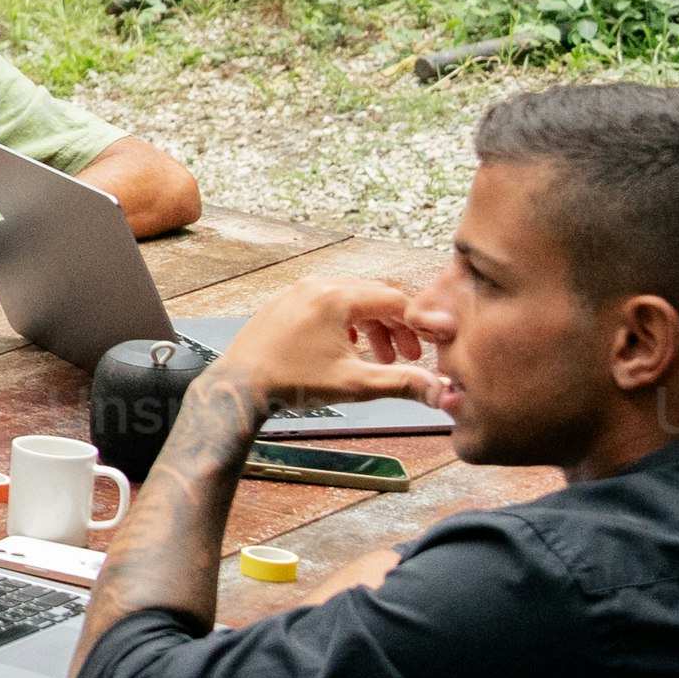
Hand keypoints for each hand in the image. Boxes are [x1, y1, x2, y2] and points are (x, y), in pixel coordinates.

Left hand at [217, 252, 452, 415]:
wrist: (239, 386)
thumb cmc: (292, 383)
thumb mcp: (355, 385)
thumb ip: (401, 383)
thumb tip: (439, 391)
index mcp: (336, 297)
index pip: (393, 299)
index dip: (414, 325)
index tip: (423, 348)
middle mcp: (316, 286)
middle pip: (371, 296)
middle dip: (392, 326)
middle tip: (404, 357)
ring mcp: (296, 292)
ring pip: (347, 300)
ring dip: (369, 326)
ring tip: (377, 358)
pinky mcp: (282, 303)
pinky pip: (324, 303)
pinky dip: (343, 322)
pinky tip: (346, 348)